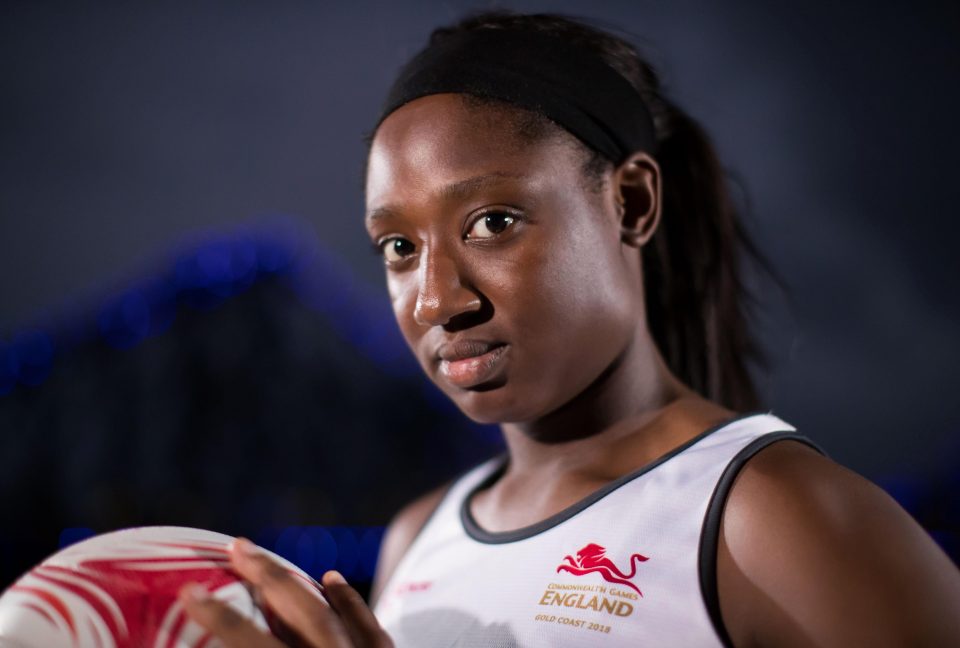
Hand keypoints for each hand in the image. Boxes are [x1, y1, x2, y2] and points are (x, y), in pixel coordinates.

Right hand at [179, 537, 393, 647]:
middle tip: (237, 546)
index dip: (220, 618)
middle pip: (303, 614)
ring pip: (337, 616)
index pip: (252, 644)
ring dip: (303, 585)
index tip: (190, 591)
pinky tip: (332, 580)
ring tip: (273, 563)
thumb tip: (216, 643)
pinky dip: (350, 603)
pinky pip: (372, 628)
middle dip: (269, 577)